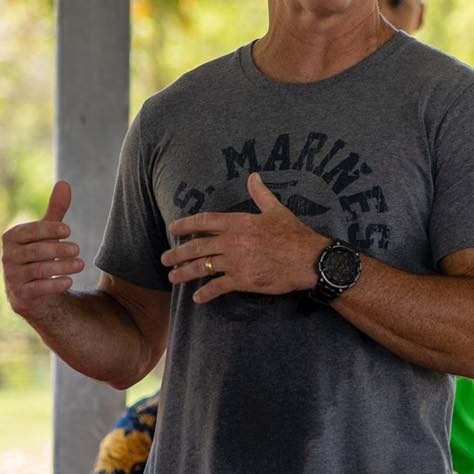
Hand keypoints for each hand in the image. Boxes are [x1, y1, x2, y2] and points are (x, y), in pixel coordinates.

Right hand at [2, 181, 84, 319]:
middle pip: (34, 252)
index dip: (48, 230)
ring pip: (37, 270)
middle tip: (78, 248)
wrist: (35, 290)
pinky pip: (36, 290)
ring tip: (81, 264)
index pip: (29, 232)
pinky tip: (69, 281)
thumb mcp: (49, 232)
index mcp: (12, 238)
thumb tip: (65, 183)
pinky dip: (54, 285)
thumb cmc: (41, 254)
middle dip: (57, 249)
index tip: (68, 230)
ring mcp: (12, 278)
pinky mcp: (20, 296)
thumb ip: (56, 210)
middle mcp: (8, 257)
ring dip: (61, 266)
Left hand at [162, 172, 328, 303]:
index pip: (203, 222)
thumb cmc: (294, 233)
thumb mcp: (276, 209)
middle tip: (165, 259)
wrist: (308, 259)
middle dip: (177, 253)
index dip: (185, 225)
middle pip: (196, 247)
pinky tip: (197, 298)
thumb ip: (260, 194)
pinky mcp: (242, 280)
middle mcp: (231, 242)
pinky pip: (217, 287)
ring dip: (184, 273)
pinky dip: (205, 294)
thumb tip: (254, 176)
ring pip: (201, 268)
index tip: (172, 229)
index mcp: (238, 222)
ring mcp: (235, 262)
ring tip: (174, 277)